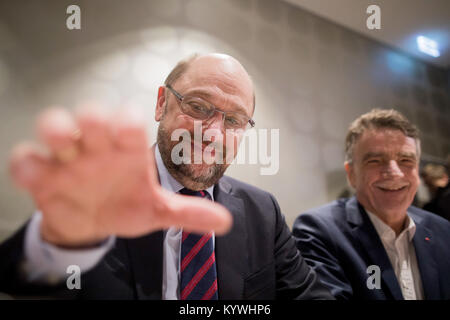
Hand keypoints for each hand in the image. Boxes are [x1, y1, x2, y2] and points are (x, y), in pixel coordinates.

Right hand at [9, 104, 231, 247]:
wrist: (93, 222)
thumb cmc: (125, 204)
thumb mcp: (156, 210)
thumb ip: (188, 213)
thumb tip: (224, 221)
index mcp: (128, 150)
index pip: (129, 124)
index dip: (128, 122)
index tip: (128, 130)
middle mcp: (99, 147)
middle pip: (93, 117)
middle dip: (93, 118)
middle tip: (96, 129)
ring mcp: (69, 158)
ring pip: (56, 127)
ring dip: (57, 129)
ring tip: (63, 142)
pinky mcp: (43, 174)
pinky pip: (28, 160)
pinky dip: (28, 164)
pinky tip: (35, 175)